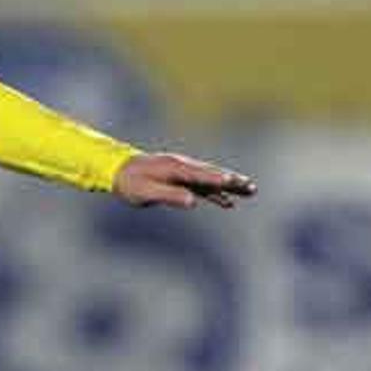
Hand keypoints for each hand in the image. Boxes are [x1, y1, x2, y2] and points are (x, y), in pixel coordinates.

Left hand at [112, 153, 255, 210]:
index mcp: (176, 169)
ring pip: (211, 180)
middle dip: (233, 181)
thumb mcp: (146, 192)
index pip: (202, 175)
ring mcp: (183, 172)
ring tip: (250, 192)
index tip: (236, 182)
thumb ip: (169, 195)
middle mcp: (183, 167)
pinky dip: (215, 193)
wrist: (118, 170)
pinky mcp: (180, 179)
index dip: (219, 180)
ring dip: (229, 186)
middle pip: (213, 175)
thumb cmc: (130, 183)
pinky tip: (227, 202)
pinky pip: (202, 186)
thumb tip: (192, 201)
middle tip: (252, 187)